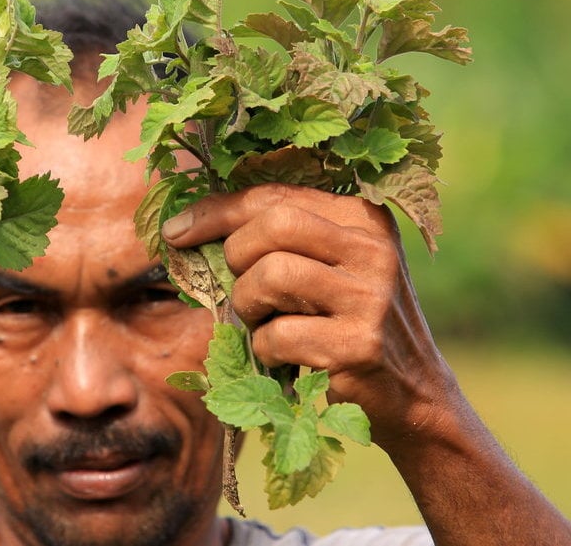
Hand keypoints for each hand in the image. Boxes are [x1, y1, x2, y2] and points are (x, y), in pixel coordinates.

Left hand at [161, 183, 458, 444]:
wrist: (411, 392)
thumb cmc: (347, 320)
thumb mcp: (329, 264)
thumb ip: (280, 237)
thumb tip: (187, 225)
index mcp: (362, 216)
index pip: (274, 196)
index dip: (216, 211)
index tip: (176, 231)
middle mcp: (373, 248)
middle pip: (272, 226)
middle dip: (235, 258)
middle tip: (243, 289)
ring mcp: (370, 296)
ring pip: (269, 276)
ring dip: (248, 305)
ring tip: (267, 322)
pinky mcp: (358, 345)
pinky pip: (276, 335)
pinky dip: (265, 350)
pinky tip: (286, 357)